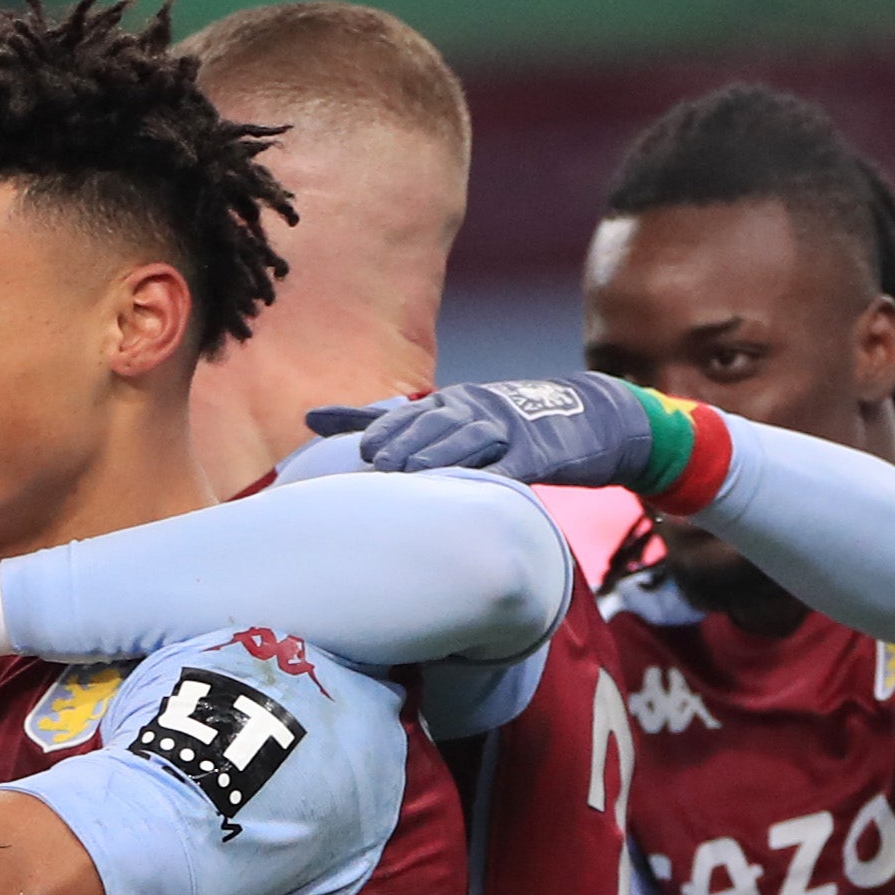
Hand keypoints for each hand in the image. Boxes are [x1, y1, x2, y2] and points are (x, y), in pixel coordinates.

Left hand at [307, 373, 658, 488]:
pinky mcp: (539, 453)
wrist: (586, 417)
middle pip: (438, 425)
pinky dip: (495, 477)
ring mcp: (509, 429)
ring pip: (472, 440)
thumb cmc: (500, 425)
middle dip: (409, 443)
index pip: (413, 414)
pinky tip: (476, 491)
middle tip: (380, 466)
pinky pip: (513, 466)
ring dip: (443, 456)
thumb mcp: (443, 416)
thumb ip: (379, 419)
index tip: (361, 450)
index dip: (388, 430)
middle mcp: (476, 410)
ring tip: (414, 476)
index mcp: (451, 402)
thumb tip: (307, 416)